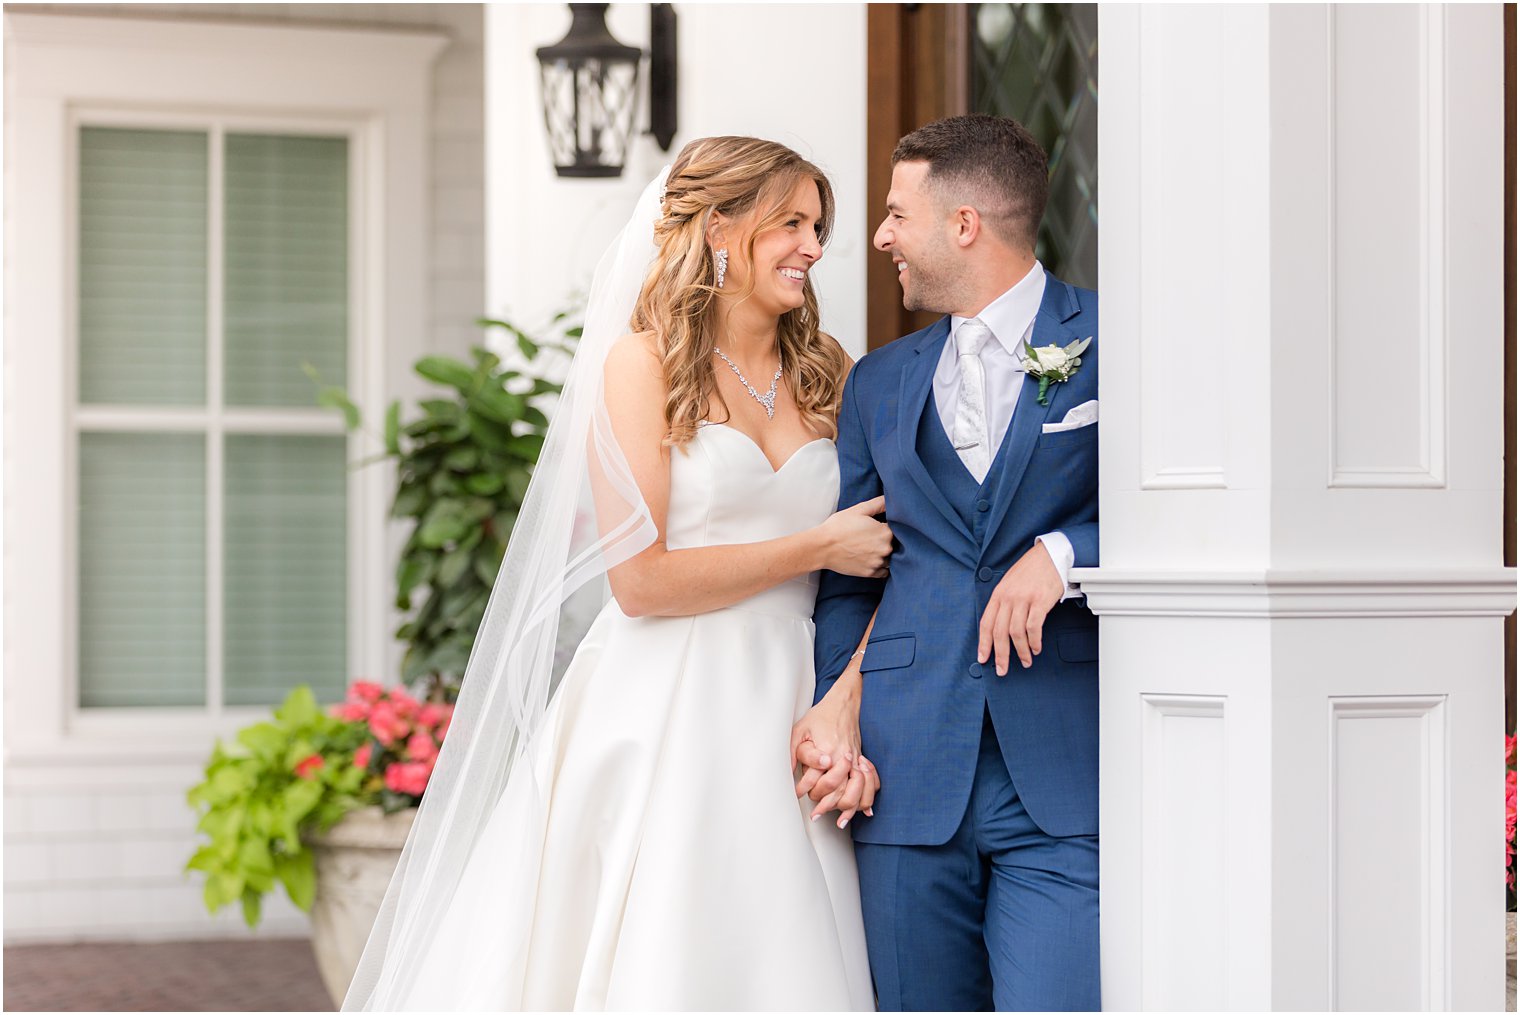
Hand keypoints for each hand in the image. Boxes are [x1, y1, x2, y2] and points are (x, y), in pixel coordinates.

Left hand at [790, 678, 878, 826]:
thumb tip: (785, 773)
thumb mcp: (799, 730)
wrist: (844, 704)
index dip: (802, 791)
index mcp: (826, 751)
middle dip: (824, 805)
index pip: (814, 781)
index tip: (796, 794)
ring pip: (856, 793)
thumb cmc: (821, 716)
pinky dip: (868, 800)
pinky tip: (863, 812)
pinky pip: (871, 785)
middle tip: (814, 813)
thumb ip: (792, 752)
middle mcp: (843, 759)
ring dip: (848, 809)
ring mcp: (856, 761)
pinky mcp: (862, 762)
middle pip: (836, 792)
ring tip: (838, 821)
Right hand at [815, 496, 891, 577]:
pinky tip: (869, 559)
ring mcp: (878, 562)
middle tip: (869, 537)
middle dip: (884, 541)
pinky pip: (883, 571)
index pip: (896, 529)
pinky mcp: (870, 573)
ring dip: (883, 554)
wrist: (822, 547)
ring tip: (868, 549)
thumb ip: (878, 504)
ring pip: (889, 558)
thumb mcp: (859, 510)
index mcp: (885, 532)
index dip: (886, 527)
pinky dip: (879, 566)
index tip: (876, 527)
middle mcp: (886, 549)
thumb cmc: (839, 526)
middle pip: (893, 544)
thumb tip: (890, 500)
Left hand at [978, 540, 1064, 674]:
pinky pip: (1033, 627)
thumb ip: (1003, 603)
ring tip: (1025, 661)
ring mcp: (1024, 599)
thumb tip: (999, 627)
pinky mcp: (1040, 601)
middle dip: (1000, 655)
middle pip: (1000, 632)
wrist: (1050, 555)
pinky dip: (1034, 641)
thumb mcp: (1010, 583)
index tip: (983, 659)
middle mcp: (1008, 597)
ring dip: (1021, 651)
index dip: (984, 643)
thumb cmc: (1030, 571)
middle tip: (1003, 670)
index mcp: (998, 594)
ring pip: (1016, 633)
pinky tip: (1035, 648)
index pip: (986, 623)